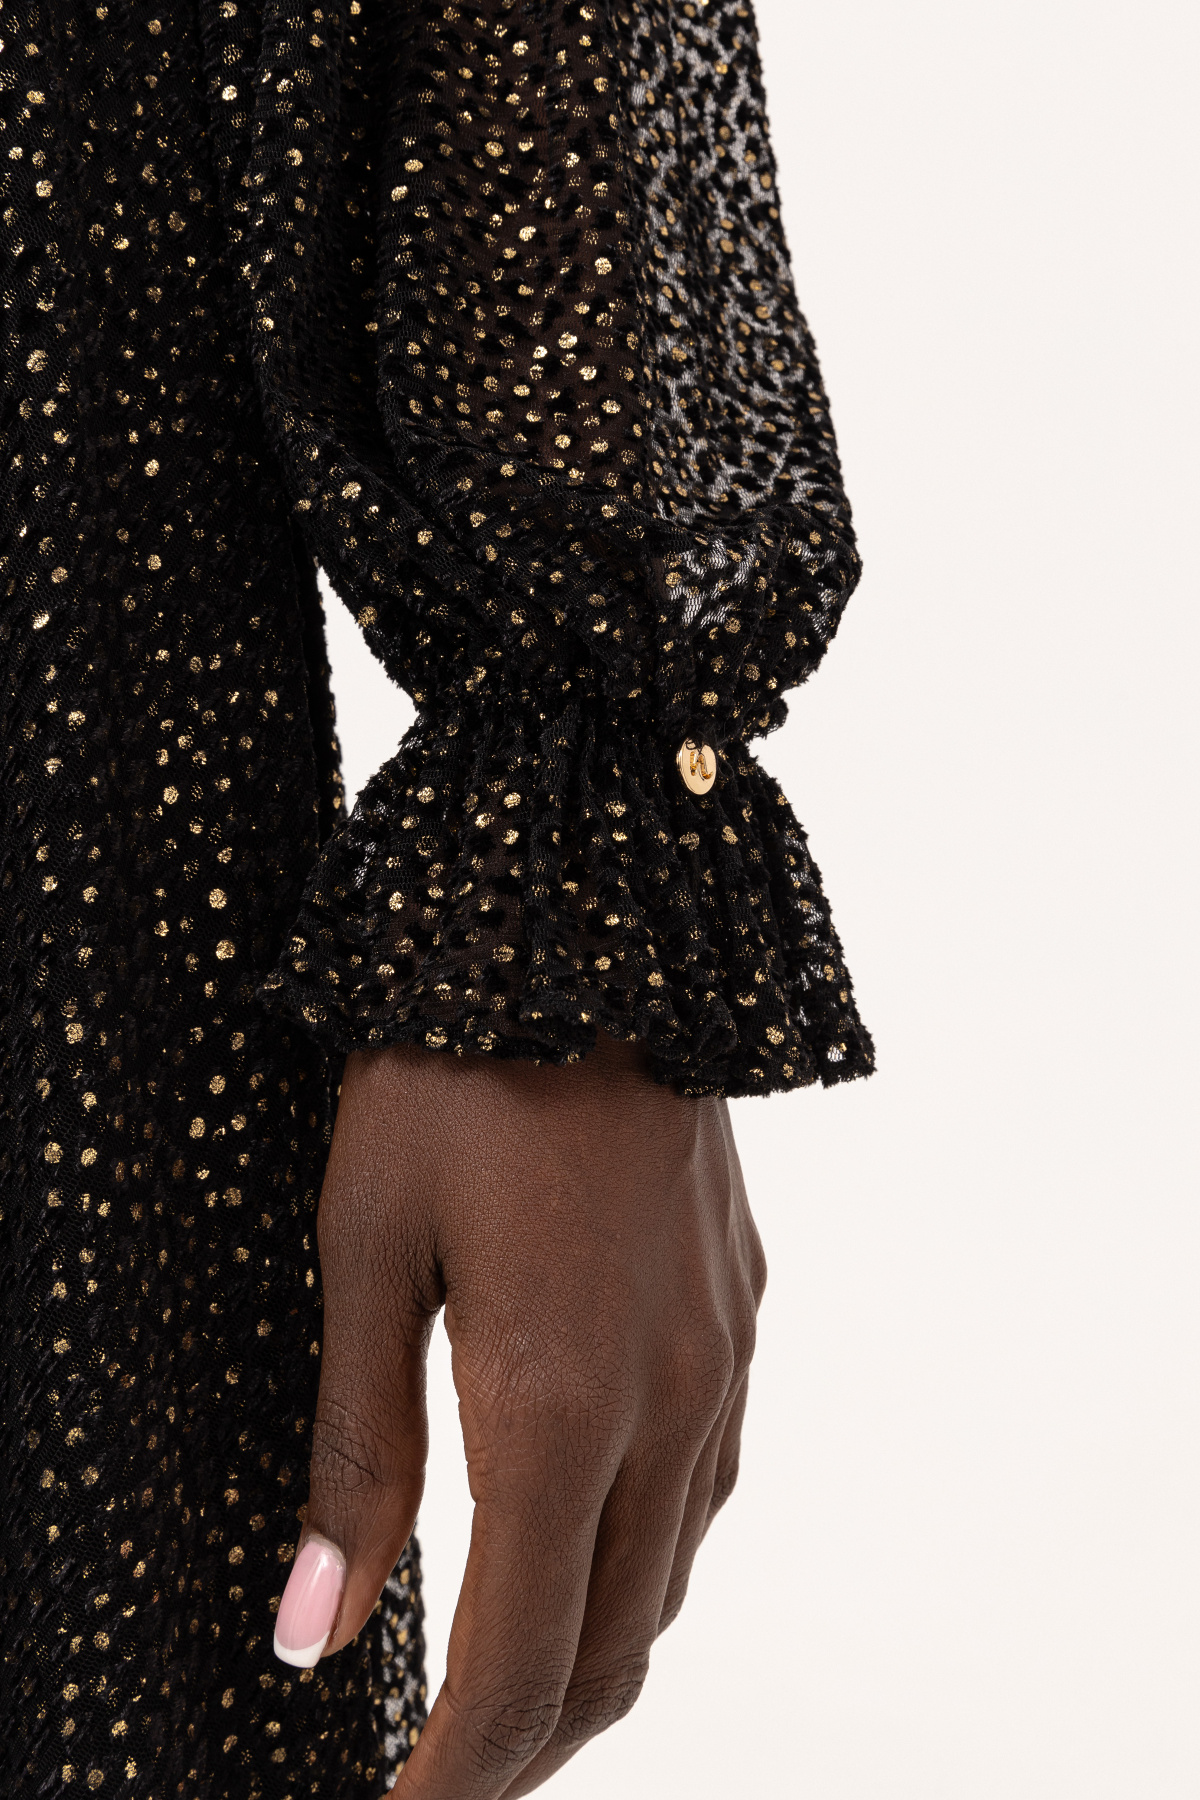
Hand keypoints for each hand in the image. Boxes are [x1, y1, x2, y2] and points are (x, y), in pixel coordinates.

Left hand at [273, 1033, 765, 1796]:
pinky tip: (584, 1541)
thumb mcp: (366, 1249)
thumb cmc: (455, 1068)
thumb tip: (314, 1628)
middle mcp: (666, 1406)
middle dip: (526, 1744)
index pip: (517, 1666)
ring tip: (504, 1688)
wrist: (600, 926)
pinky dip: (641, 1563)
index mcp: (555, 1402)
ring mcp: (722, 1362)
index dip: (458, 1778)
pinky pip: (702, 1489)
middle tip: (440, 1774)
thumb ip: (353, 1450)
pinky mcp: (739, 1315)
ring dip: (592, 1660)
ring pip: (671, 1580)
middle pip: (613, 1651)